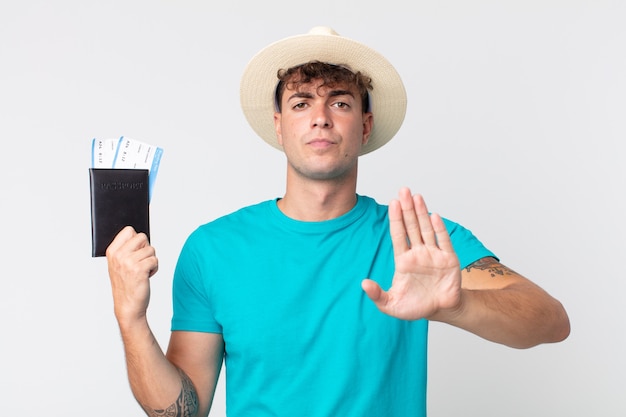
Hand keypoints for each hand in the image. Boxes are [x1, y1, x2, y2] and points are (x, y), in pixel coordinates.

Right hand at [106, 226, 157, 324]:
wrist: (127, 306)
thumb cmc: (126, 284)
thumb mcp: (118, 265)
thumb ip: (126, 249)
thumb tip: (140, 235)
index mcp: (112, 251)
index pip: (128, 230)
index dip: (137, 239)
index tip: (135, 250)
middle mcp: (119, 255)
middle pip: (142, 237)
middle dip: (146, 249)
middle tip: (141, 262)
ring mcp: (128, 262)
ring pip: (151, 249)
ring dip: (151, 260)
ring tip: (142, 271)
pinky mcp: (139, 270)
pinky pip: (155, 260)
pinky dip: (154, 268)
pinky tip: (146, 276)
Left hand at [362, 188, 461, 320]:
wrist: (441, 311)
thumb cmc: (415, 307)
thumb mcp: (391, 304)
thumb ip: (377, 295)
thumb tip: (363, 284)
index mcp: (403, 260)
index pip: (398, 235)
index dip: (396, 219)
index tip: (392, 203)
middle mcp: (418, 253)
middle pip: (411, 226)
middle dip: (407, 208)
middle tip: (403, 190)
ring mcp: (434, 254)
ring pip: (426, 229)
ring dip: (422, 212)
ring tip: (416, 196)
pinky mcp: (449, 260)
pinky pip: (443, 241)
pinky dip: (439, 229)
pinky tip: (434, 216)